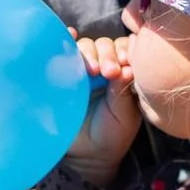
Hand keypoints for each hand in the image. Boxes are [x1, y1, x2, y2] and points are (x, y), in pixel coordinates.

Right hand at [65, 31, 141, 186]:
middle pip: (105, 45)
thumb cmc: (112, 134)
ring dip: (89, 52)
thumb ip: (124, 91)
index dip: (126, 51)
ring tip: (92, 70)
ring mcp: (81, 69)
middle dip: (108, 54)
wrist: (86, 154)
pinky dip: (65, 40)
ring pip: (85, 47)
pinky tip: (69, 35)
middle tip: (109, 72)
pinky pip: (61, 52)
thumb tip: (127, 68)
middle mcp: (103, 67)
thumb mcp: (124, 114)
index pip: (126, 50)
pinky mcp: (61, 73)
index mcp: (124, 74)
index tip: (126, 63)